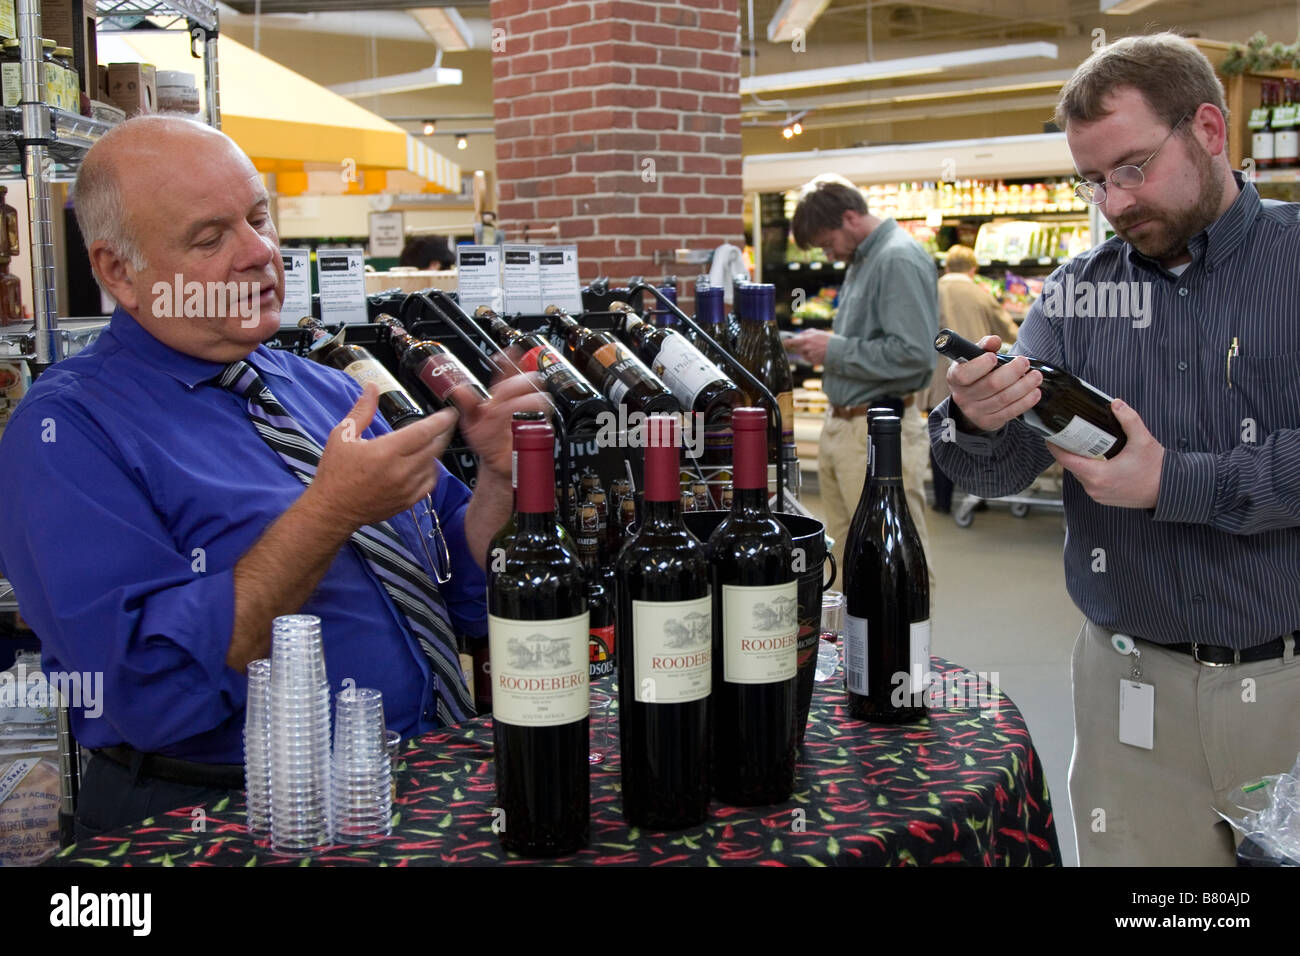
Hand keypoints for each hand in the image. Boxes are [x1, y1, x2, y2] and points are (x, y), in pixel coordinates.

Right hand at [308, 384, 458, 528]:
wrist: (332, 510)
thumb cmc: (335, 472)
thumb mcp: (343, 435)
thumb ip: (362, 410)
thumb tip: (372, 387)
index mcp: (385, 451)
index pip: (423, 432)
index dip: (440, 421)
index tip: (449, 413)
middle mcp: (400, 471)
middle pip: (433, 447)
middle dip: (442, 433)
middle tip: (444, 423)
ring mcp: (406, 488)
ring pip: (434, 464)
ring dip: (435, 451)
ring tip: (431, 441)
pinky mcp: (408, 501)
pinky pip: (430, 482)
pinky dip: (431, 470)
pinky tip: (425, 462)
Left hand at [459, 369, 551, 480]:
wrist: (497, 462)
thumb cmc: (487, 440)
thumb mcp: (471, 422)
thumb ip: (466, 405)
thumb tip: (458, 390)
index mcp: (503, 395)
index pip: (510, 370)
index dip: (511, 360)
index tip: (509, 352)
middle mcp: (521, 401)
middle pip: (530, 380)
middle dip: (518, 384)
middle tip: (505, 394)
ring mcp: (533, 415)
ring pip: (540, 399)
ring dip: (526, 403)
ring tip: (513, 411)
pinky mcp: (542, 430)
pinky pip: (545, 423)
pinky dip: (534, 423)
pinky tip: (523, 425)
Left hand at [787, 329, 830, 365]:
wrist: (837, 349)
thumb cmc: (827, 339)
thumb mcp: (816, 332)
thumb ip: (805, 333)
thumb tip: (798, 335)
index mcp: (806, 340)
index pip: (792, 342)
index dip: (787, 343)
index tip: (784, 343)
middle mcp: (806, 349)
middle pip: (797, 349)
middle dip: (800, 346)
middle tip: (808, 344)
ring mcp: (809, 356)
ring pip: (802, 354)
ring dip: (805, 352)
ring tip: (816, 348)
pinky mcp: (813, 362)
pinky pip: (808, 359)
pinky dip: (811, 356)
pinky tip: (818, 353)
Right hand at [946, 334, 1041, 431]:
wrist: (972, 401)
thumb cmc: (975, 374)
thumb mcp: (973, 359)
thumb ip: (984, 347)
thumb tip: (994, 340)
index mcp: (955, 378)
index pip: (964, 374)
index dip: (980, 365)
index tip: (994, 357)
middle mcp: (962, 396)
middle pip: (991, 385)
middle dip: (1012, 372)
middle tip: (1024, 362)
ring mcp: (975, 411)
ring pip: (1004, 398)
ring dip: (1024, 386)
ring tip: (1036, 376)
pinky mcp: (989, 421)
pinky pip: (1010, 412)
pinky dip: (1026, 401)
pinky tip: (1035, 392)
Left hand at [1046, 399, 1164, 507]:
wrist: (1168, 490)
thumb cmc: (1156, 468)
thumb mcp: (1143, 440)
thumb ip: (1129, 419)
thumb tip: (1116, 403)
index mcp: (1098, 475)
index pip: (1065, 460)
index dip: (1055, 446)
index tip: (1050, 435)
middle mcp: (1093, 488)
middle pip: (1071, 466)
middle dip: (1069, 450)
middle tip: (1070, 433)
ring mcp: (1097, 495)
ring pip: (1079, 474)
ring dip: (1080, 460)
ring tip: (1084, 444)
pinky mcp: (1103, 498)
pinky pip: (1088, 482)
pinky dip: (1089, 470)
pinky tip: (1096, 458)